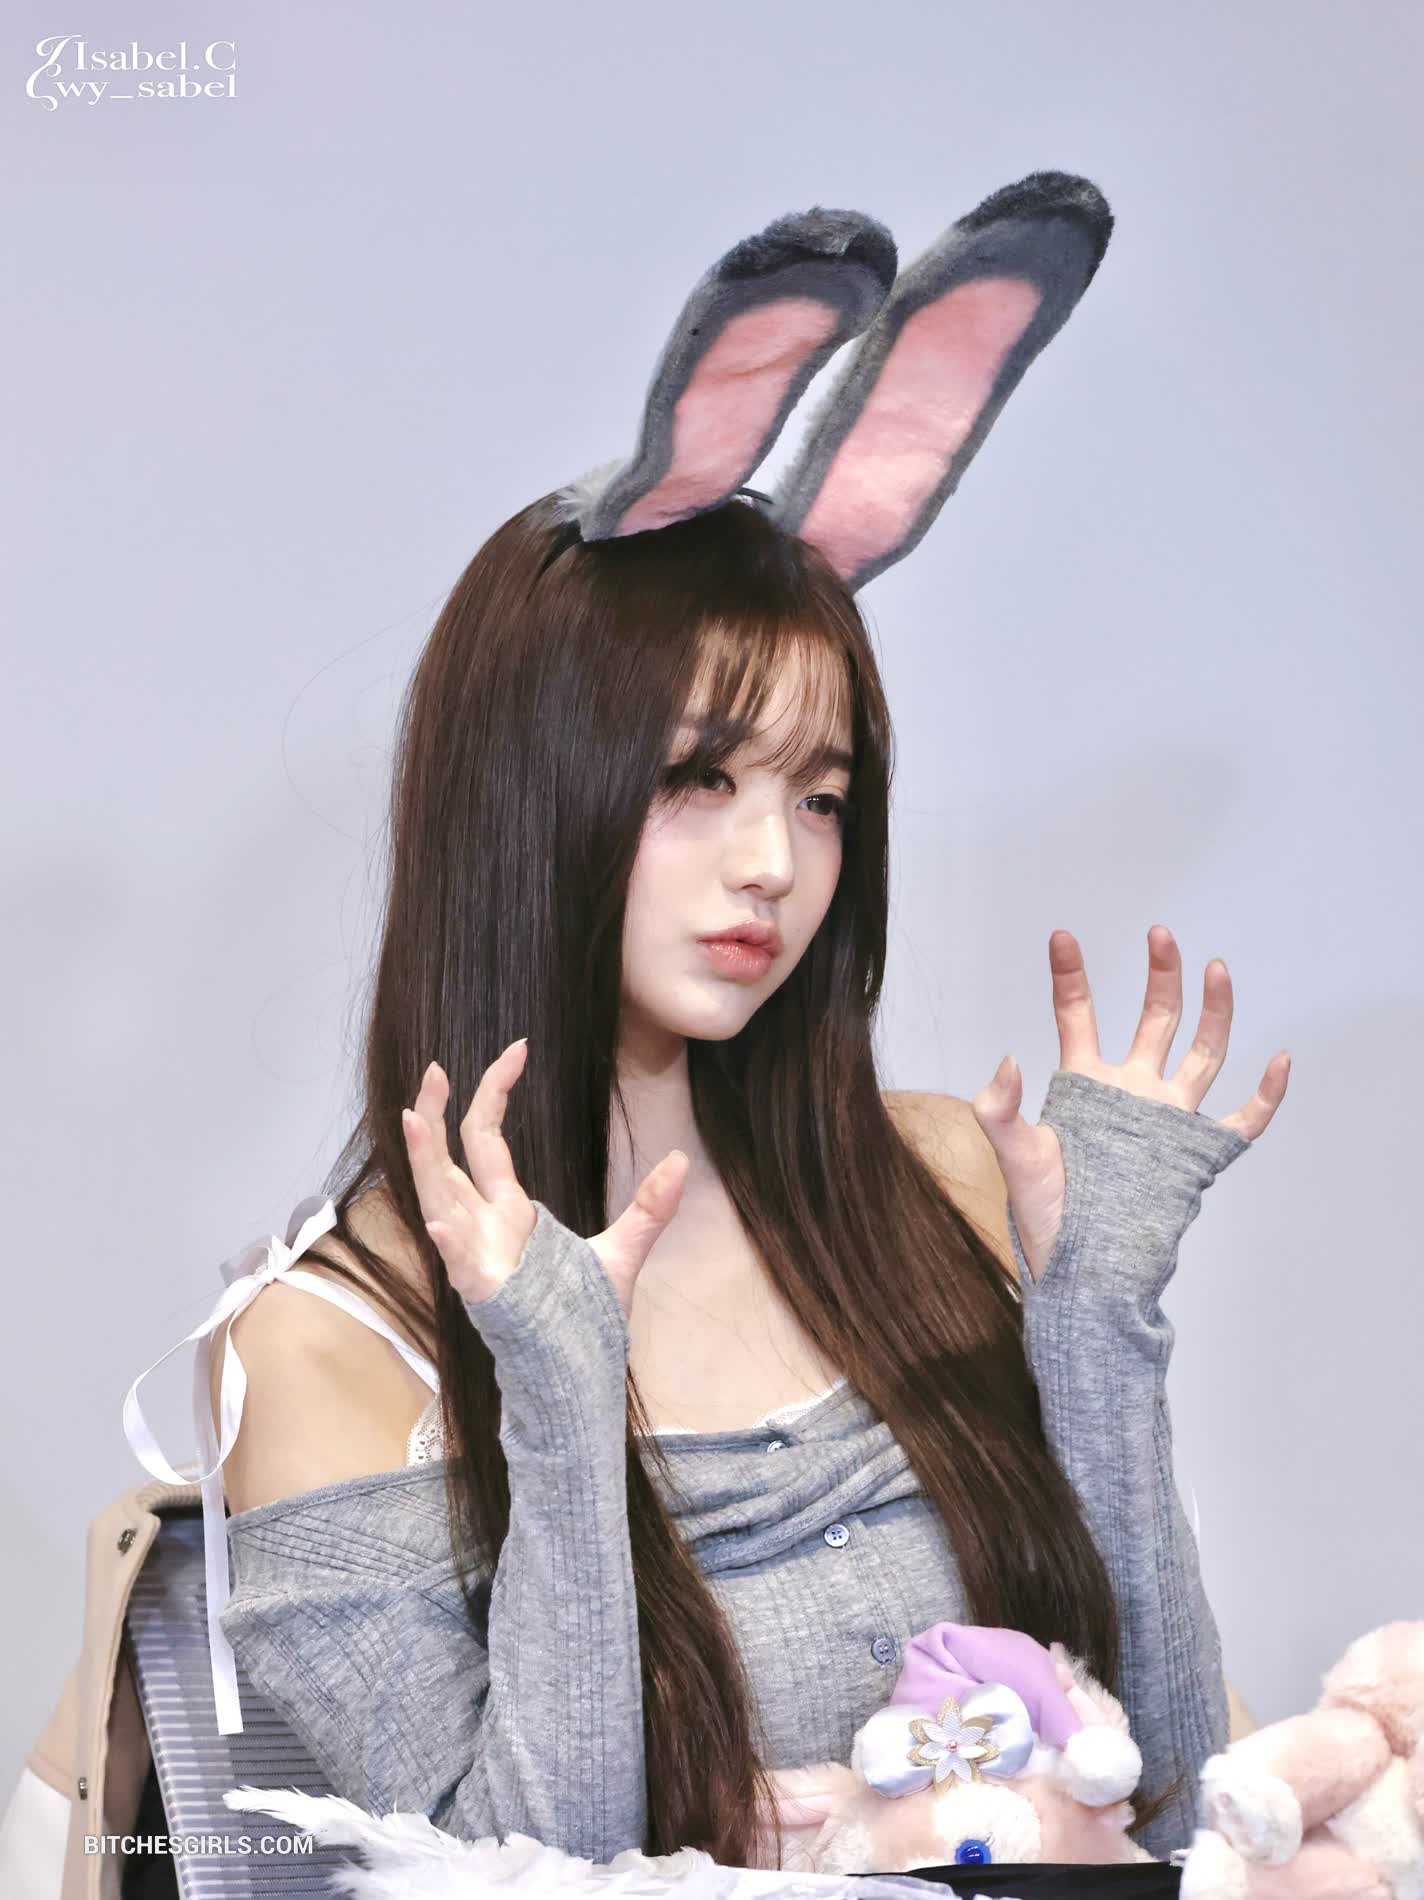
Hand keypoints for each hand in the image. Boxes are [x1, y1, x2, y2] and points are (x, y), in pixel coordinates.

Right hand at [401, 1038, 689, 1321]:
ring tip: (413, 1117)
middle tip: (435, 1068)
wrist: (578, 1377)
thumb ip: (650, 1208)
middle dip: (437, 1114)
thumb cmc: (584, 1319)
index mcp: (510, 1211)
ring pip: (438, 1199)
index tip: (516, 1049)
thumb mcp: (623, 1253)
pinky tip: (443, 1220)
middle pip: (448, 1159)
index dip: (494, 1091)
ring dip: (424, 1160)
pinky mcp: (486, 1294)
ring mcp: (479, 1258)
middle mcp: (485, 1227)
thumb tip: (681, 1160)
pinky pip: (461, 1265)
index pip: (487, 1139)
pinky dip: (451, 1242)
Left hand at [970, 925, 1289, 1282]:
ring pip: (1201, 1055)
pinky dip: (1264, 1093)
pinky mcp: (1196, 1157)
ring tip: (1216, 968)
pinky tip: (1279, 1059)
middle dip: (1160, 977)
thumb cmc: (1045, 1219)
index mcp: (1085, 1086)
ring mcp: (1166, 1123)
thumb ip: (1001, 1109)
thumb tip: (1008, 1059)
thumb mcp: (1014, 1157)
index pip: (1078, 1016)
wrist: (1083, 1273)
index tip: (1062, 935)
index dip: (1071, 975)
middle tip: (1161, 933)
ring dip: (1212, 1013)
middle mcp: (1131, 1095)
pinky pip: (1241, 1121)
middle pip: (1153, 1021)